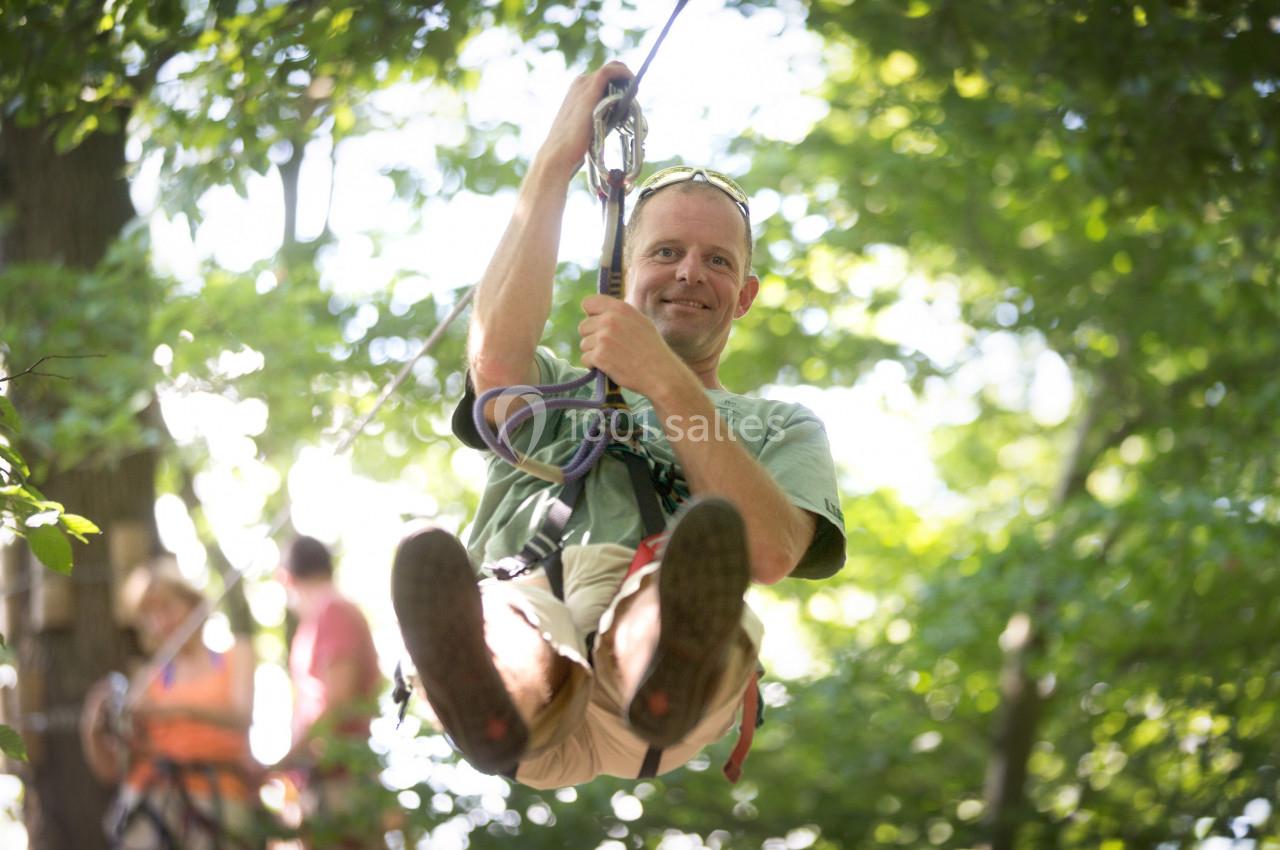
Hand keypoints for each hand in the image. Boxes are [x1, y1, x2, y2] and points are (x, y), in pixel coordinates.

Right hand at [537, 62, 633, 180]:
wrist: (558, 151)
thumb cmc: (571, 146)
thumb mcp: (586, 126)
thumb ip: (597, 118)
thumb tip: (614, 120)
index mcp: (577, 90)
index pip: (603, 77)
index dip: (619, 82)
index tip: (628, 96)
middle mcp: (580, 83)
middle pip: (610, 70)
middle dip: (624, 80)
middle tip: (634, 96)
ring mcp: (584, 84)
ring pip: (612, 68)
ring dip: (627, 78)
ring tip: (635, 93)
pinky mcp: (590, 88)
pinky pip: (611, 71)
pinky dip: (625, 74)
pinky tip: (634, 84)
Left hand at [578, 294, 682, 396]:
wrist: (660, 373)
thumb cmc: (652, 349)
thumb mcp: (640, 322)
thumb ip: (619, 315)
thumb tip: (599, 313)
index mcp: (620, 308)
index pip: (589, 302)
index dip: (590, 315)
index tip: (597, 324)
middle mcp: (610, 320)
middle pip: (583, 326)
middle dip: (592, 337)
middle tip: (609, 347)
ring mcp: (603, 338)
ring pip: (584, 344)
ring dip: (594, 353)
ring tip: (613, 358)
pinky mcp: (599, 356)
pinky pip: (585, 359)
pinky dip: (594, 365)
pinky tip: (609, 366)